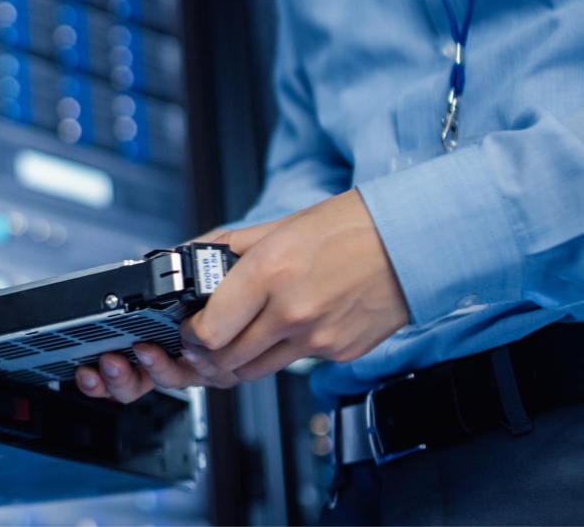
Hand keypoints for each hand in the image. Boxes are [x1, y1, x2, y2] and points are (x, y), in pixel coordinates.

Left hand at [76, 189, 409, 401]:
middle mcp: (292, 312)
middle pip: (226, 359)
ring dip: (238, 360)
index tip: (188, 326)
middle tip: (205, 337)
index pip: (209, 331)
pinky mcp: (340, 353)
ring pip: (256, 371)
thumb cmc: (349, 227)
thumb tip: (191, 258)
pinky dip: (282, 352)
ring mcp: (318, 339)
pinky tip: (287, 328)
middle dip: (207, 352)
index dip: (190, 334)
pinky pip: (296, 364)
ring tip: (239, 336)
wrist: (411, 241)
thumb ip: (228, 249)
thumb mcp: (277, 227)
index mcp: (270, 273)